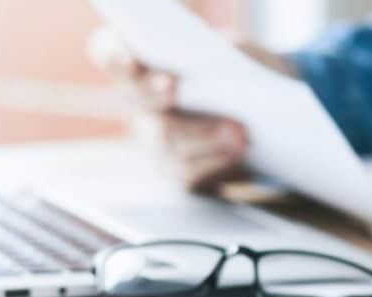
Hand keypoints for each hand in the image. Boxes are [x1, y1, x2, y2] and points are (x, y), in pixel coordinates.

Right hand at [88, 28, 294, 192]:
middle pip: (134, 97)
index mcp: (144, 58)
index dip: (113, 55)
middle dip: (154, 92)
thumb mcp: (238, 50)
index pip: (107, 51)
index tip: (130, 59)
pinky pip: (185, 171)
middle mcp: (139, 99)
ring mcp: (153, 137)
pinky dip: (214, 161)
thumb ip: (221, 51)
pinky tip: (237, 153)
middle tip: (174, 87)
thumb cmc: (243, 70)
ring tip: (238, 132)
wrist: (264, 111)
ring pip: (164, 139)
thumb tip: (213, 67)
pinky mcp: (176, 169)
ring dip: (202, 134)